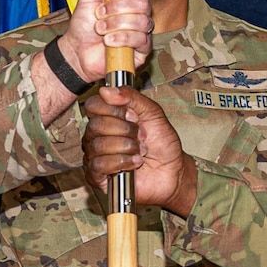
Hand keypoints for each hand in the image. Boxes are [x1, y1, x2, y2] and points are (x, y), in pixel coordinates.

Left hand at [60, 0, 153, 80]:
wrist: (77, 49)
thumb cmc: (84, 23)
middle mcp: (139, 12)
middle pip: (143, 3)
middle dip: (116, 8)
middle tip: (100, 13)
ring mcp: (142, 31)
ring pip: (141, 21)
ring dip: (115, 24)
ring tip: (100, 29)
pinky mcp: (142, 49)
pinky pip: (140, 39)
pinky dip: (120, 39)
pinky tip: (108, 41)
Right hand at [82, 88, 197, 215]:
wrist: (173, 171)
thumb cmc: (162, 143)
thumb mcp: (153, 113)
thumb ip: (132, 98)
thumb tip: (106, 90)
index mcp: (107, 118)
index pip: (93, 106)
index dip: (114, 110)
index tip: (134, 117)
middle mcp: (97, 136)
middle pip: (95, 126)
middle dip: (125, 131)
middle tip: (142, 137)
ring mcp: (95, 156)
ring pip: (98, 146)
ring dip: (126, 148)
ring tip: (141, 152)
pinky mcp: (97, 177)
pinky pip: (98, 165)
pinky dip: (121, 163)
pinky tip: (135, 164)